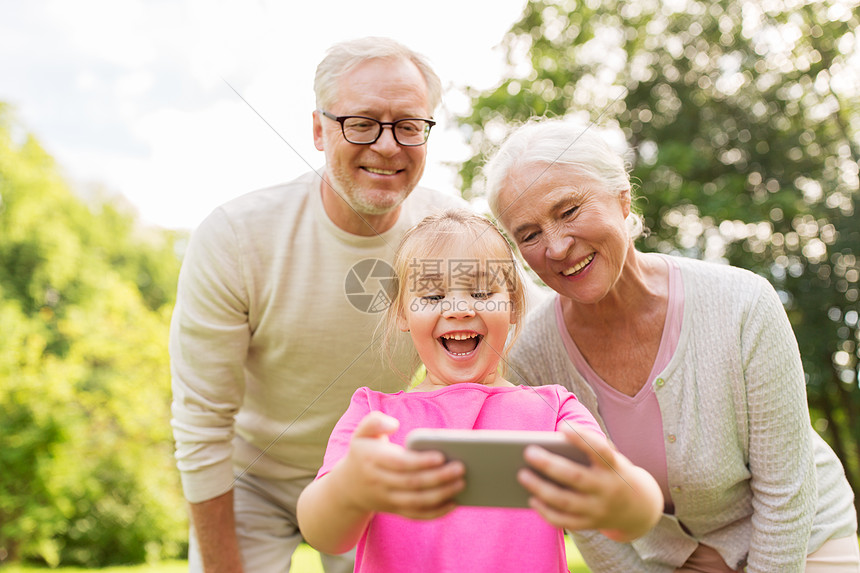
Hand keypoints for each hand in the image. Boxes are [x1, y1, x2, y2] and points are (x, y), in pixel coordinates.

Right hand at [336, 412, 465, 519]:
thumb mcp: (361, 433)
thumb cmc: (363, 453)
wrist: (347, 487)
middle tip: (461, 468)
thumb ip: (374, 421)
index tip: (441, 456)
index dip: (420, 461)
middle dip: (438, 477)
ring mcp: (387, 499)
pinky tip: (454, 504)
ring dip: (441, 495)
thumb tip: (393, 424)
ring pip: (416, 502)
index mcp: (372, 460)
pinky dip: (436, 513)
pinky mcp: (395, 511)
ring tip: (462, 483)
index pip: (399, 464)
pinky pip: (416, 516)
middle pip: (412, 484)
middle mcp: (379, 482)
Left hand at [517, 425, 662, 540]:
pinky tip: (532, 499)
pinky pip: (565, 521)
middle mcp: (608, 489)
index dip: (583, 438)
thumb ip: (587, 451)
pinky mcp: (591, 524)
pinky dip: (546, 511)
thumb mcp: (610, 459)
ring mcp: (599, 509)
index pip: (600, 450)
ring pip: (566, 501)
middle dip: (550, 465)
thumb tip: (549, 447)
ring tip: (521, 475)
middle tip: (528, 452)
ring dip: (541, 489)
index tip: (562, 427)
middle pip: (576, 477)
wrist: (639, 508)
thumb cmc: (612, 472)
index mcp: (614, 467)